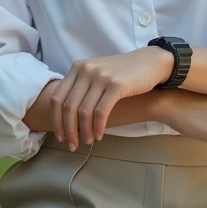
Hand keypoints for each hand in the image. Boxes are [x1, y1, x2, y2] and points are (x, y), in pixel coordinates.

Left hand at [51, 47, 171, 149]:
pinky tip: (99, 136)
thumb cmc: (122, 73)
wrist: (150, 62)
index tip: (60, 135)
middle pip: (68, 106)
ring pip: (83, 111)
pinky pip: (101, 112)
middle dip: (68, 130)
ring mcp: (101, 76)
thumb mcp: (97, 73)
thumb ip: (82, 86)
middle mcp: (86, 70)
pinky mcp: (116, 85)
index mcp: (77, 67)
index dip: (56, 120)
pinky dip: (98, 127)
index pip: (57, 97)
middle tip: (72, 145)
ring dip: (84, 131)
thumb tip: (66, 115)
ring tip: (87, 142)